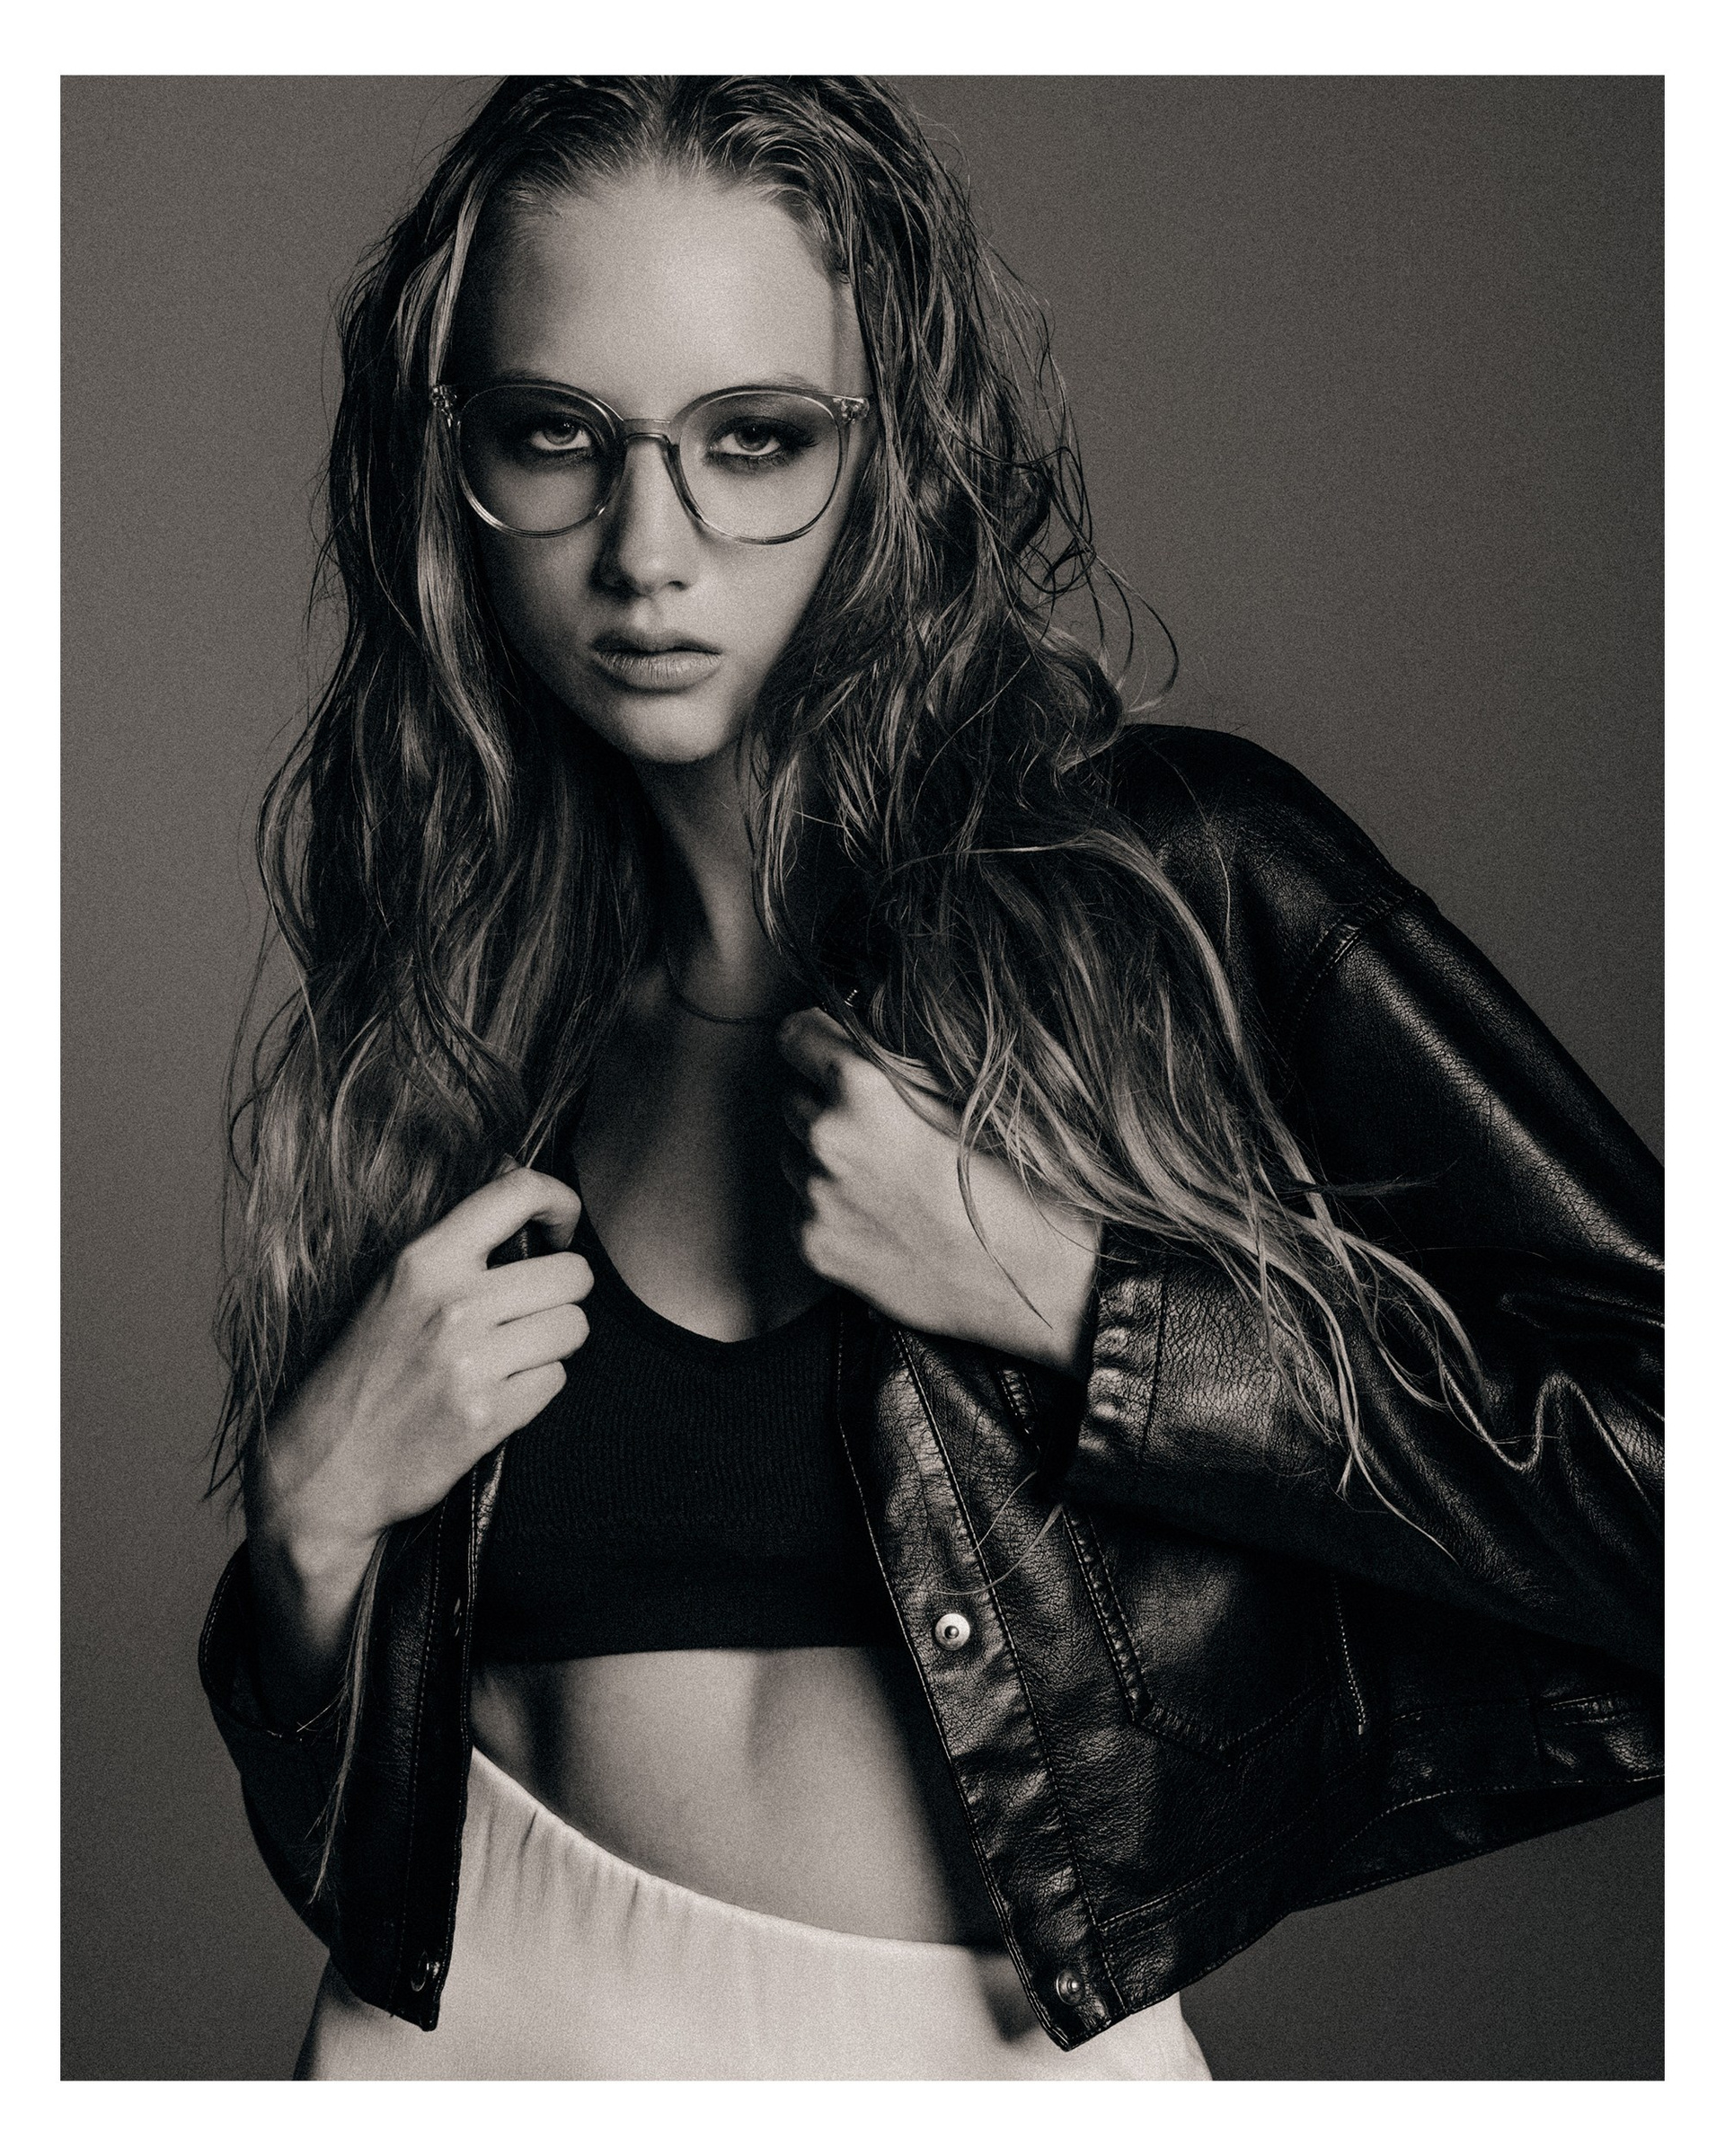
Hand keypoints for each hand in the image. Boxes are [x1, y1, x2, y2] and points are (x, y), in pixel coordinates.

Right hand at [251, 1165, 591, 1577]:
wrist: (323, 1468)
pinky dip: (537, 1389)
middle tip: (530, 1314)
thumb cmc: (361, 1373)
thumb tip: (518, 1177)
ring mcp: (470, 1361)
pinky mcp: (487, 1416)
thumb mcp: (391, 1289)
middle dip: (562, 1295)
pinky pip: (556, 1380)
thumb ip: (456, 1243)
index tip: (560, 1231)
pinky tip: (500, 1395)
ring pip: (574, 1327)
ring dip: (553, 1344)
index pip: (519, 1192)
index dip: (560, 1203)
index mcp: (424, 1260)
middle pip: (572, 1274)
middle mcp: (452, 1303)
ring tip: (511, 1357)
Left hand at [776, 1008, 1099, 1371]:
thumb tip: (857, 1028)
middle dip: (824, 1103)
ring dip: (823, 1156)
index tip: (826, 1048)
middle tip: (878, 1127)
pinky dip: (828, 1206)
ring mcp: (815, 1197)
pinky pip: (801, 1207)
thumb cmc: (1011, 1180)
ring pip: (792, 1154)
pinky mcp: (814, 1246)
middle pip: (793, 1098)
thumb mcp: (963, 1096)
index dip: (814, 1039)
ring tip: (884, 1177)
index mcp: (862, 1090)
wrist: (1030, 1277)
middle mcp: (826, 1139)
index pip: (795, 1037)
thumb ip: (898, 1061)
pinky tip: (881, 1217)